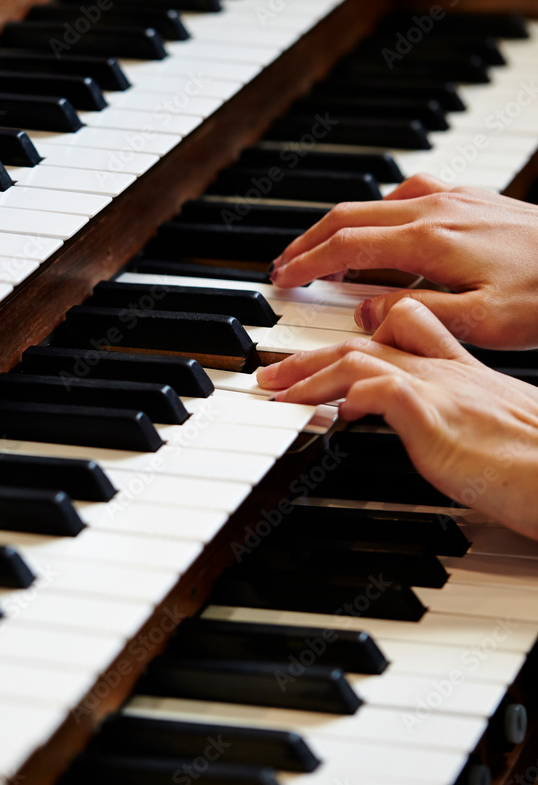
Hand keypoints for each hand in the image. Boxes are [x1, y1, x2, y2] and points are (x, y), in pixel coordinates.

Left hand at [257, 299, 537, 539]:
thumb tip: (423, 424)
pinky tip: (324, 410)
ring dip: (307, 375)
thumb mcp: (490, 423)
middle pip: (364, 340)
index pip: (404, 324)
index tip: (328, 351)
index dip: (361, 331)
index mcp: (460, 366)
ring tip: (276, 393)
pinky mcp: (433, 414)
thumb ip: (454, 412)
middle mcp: (445, 368)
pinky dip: (343, 394)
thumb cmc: (536, 460)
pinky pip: (375, 389)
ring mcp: (438, 387)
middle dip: (310, 355)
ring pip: (357, 358)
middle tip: (274, 373)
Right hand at [269, 173, 537, 348]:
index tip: (282, 280)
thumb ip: (414, 314)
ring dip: (341, 226)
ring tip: (326, 254)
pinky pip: (408, 194)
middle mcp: (435, 208)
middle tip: (287, 267)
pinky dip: (379, 212)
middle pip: (350, 215)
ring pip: (376, 201)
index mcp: (428, 240)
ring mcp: (455, 197)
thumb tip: (364, 310)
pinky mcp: (473, 198)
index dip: (306, 263)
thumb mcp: (481, 323)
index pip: (345, 245)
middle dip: (310, 241)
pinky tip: (386, 230)